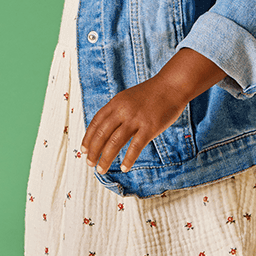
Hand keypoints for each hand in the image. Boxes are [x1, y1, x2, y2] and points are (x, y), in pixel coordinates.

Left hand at [82, 47, 225, 173]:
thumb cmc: (151, 94)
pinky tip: (124, 168)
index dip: (88, 138)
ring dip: (106, 158)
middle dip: (94, 151)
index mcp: (115, 103)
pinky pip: (136, 146)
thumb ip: (117, 111)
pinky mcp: (150, 127)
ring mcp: (136, 119)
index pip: (96, 123)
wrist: (171, 86)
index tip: (84, 150)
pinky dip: (128, 159)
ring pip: (115, 142)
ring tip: (101, 170)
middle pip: (102, 134)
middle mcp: (123, 111)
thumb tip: (106, 130)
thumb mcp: (128, 98)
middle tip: (90, 164)